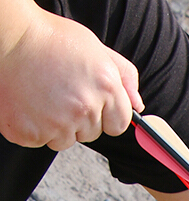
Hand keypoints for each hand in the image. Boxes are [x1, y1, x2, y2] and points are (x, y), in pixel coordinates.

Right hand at [0, 2, 143, 149]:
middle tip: (59, 91)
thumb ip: (124, 78)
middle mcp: (85, 108)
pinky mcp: (30, 133)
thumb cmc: (48, 39)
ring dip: (56, 125)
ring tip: (42, 96)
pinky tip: (27, 104)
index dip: (105, 114)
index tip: (89, 100)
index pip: (119, 124)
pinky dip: (32, 128)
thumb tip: (138, 106)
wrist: (5, 36)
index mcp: (105, 88)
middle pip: (91, 133)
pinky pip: (39, 141)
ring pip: (65, 140)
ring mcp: (57, 123)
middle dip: (79, 118)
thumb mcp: (96, 49)